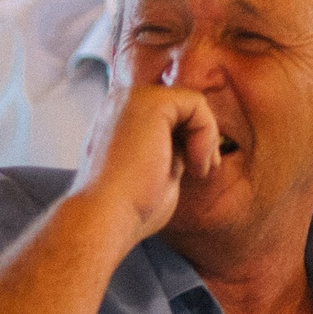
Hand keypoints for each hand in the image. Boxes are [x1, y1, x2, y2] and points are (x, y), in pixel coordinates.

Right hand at [67, 82, 220, 258]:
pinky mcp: (151, 101)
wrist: (106, 215)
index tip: (193, 170)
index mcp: (118, 118)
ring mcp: (133, 98)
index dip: (189, 139)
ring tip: (197, 170)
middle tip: (200, 170)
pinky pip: (196, 103)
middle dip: (200, 136)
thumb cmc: (128, 206)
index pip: (168, 115)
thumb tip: (190, 141)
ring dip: (205, 137)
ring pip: (191, 102)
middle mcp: (121, 102)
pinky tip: (194, 165)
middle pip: (181, 106)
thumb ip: (169, 149)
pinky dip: (206, 134)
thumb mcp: (155, 171)